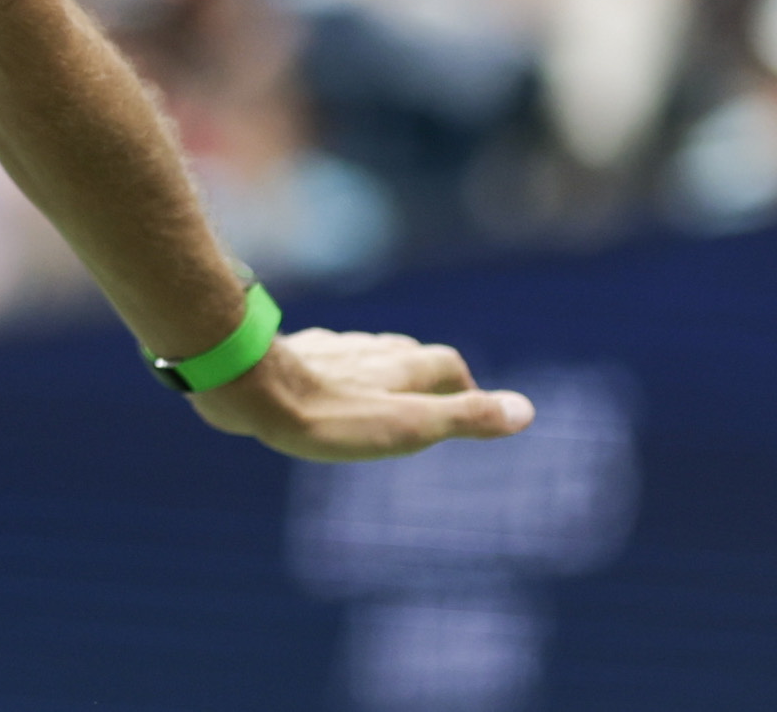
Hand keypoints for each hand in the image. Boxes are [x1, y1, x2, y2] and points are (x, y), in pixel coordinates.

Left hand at [190, 326, 534, 461]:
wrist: (251, 387)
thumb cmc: (332, 415)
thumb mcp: (409, 426)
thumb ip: (465, 417)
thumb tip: (526, 411)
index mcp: (400, 366)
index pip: (446, 365)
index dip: (465, 387)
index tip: (473, 407)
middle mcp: (367, 350)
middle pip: (406, 355)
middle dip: (423, 374)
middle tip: (430, 401)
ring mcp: (327, 349)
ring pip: (363, 353)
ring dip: (377, 370)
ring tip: (378, 393)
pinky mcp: (289, 354)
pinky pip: (319, 357)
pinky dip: (332, 370)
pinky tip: (317, 382)